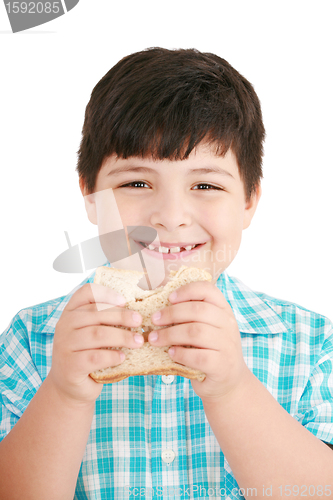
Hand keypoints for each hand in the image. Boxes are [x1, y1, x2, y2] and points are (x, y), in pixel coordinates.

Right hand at [48, 283, 143, 405]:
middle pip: (96, 313)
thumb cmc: (88, 354)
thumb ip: (105, 320)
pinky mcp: (70, 365)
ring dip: (122, 337)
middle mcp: (64, 325)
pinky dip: (112, 356)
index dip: (106, 293)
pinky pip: (95, 356)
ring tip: (138, 341)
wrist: (70, 387)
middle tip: (139, 321)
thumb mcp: (93, 333)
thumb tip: (136, 312)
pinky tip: (122, 357)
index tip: (124, 300)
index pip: (86, 292)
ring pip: (97, 334)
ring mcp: (64, 345)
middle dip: (122, 316)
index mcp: (70, 312)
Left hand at [148, 280, 249, 403]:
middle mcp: (228, 325)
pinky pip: (198, 356)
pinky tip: (171, 353)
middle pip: (198, 310)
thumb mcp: (206, 329)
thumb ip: (191, 317)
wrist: (229, 382)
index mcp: (223, 310)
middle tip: (154, 320)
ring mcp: (227, 345)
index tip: (169, 298)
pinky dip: (180, 353)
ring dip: (170, 334)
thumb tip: (158, 307)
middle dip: (171, 313)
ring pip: (196, 332)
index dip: (187, 290)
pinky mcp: (222, 365)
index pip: (208, 290)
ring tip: (155, 339)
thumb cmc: (209, 351)